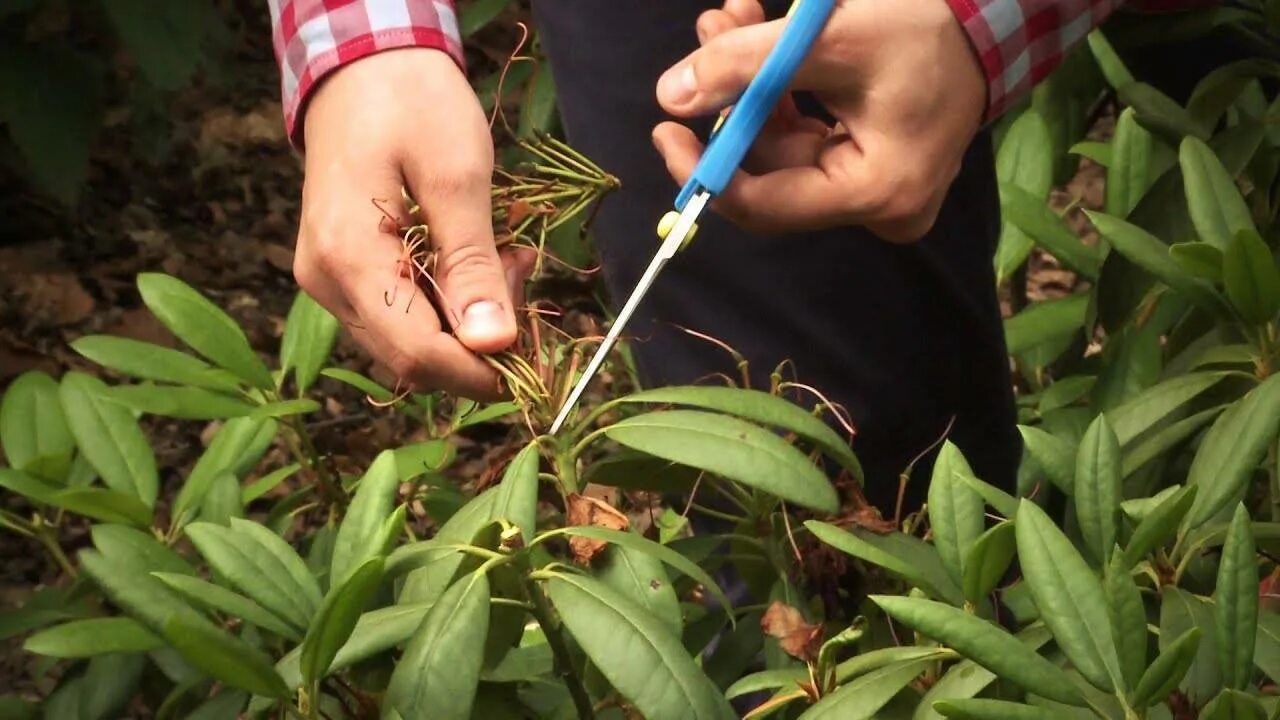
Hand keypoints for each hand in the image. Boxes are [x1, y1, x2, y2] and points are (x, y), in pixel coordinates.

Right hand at [294, 48, 532, 400]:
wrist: (362, 65)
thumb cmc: (411, 104)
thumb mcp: (458, 177)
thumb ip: (473, 264)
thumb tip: (494, 345)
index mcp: (348, 258)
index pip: (416, 353)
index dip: (477, 373)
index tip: (532, 361)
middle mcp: (327, 281)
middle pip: (411, 356)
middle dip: (479, 341)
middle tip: (523, 275)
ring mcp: (330, 279)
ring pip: (409, 338)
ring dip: (469, 318)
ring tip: (508, 256)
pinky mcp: (344, 271)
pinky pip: (402, 311)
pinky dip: (449, 298)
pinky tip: (479, 256)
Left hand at [652, 0, 986, 242]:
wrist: (996, 18)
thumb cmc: (926, 29)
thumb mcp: (829, 39)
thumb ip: (746, 67)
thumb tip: (671, 95)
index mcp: (873, 193)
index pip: (764, 204)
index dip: (707, 170)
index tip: (666, 129)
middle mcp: (878, 210)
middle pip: (772, 169)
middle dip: (732, 101)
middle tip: (708, 33)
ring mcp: (878, 193)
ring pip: (785, 147)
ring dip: (751, 85)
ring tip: (729, 18)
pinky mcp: (874, 169)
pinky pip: (809, 138)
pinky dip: (781, 92)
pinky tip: (760, 37)